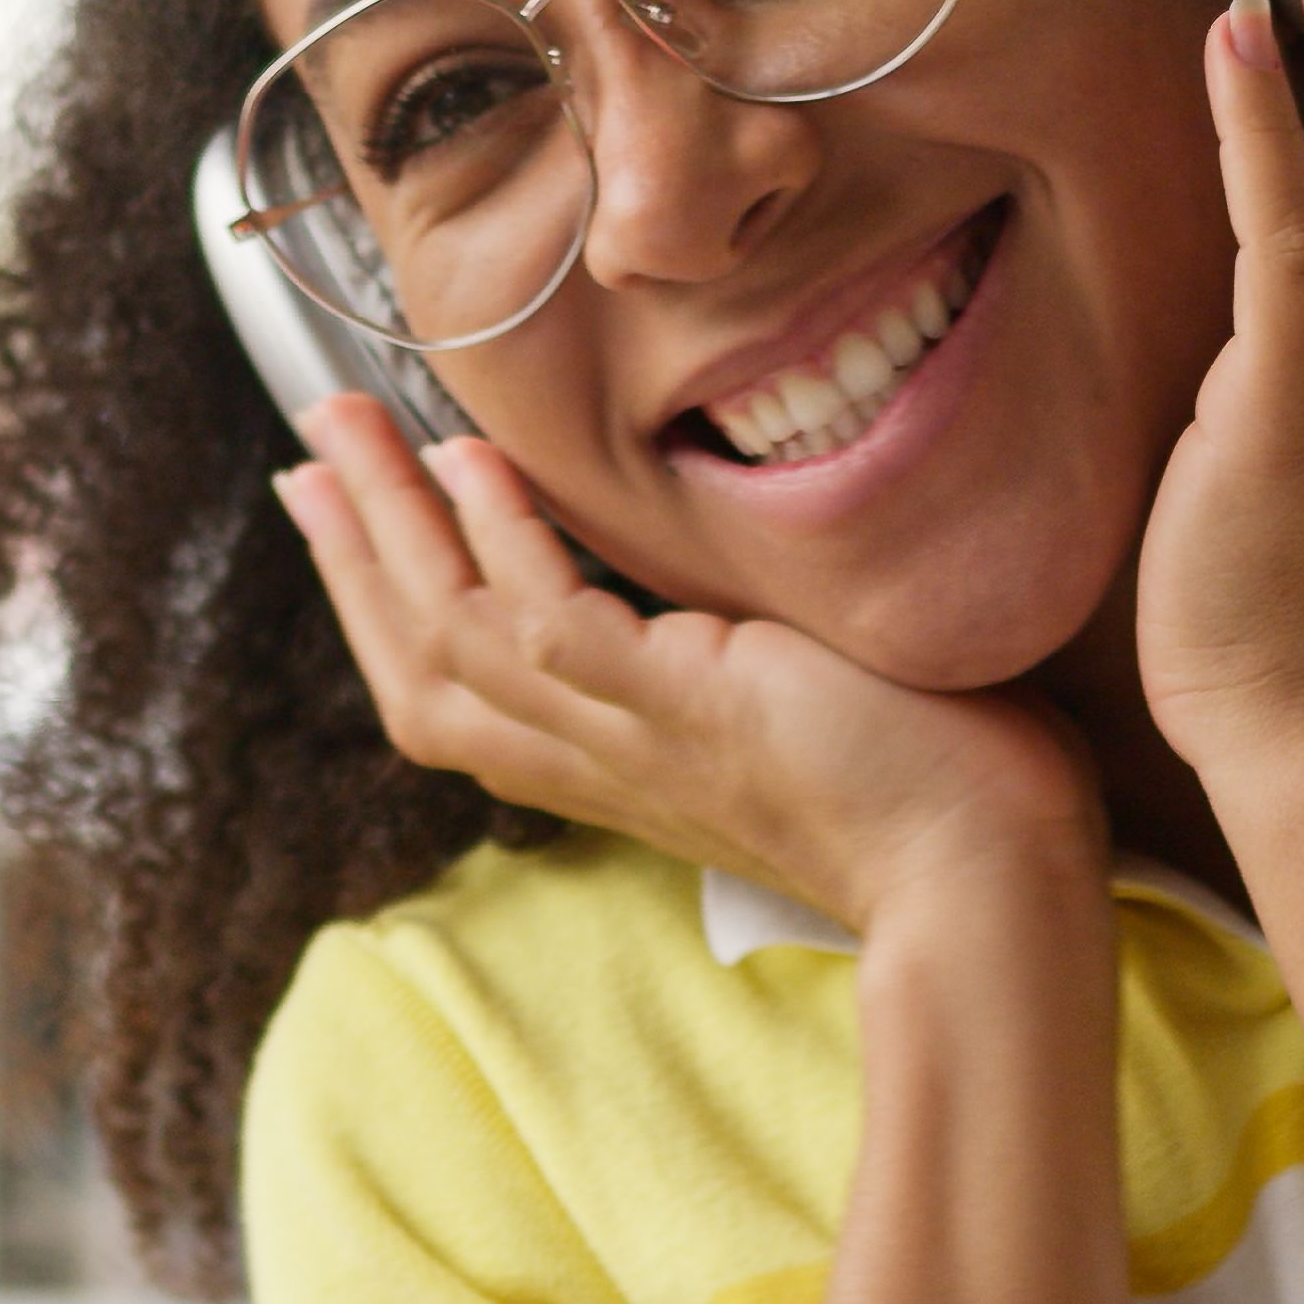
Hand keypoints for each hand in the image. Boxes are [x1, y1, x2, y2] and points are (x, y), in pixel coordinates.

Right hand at [274, 396, 1099, 935]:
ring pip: (458, 637)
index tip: (348, 510)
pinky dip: (505, 543)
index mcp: (623, 768)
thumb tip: (736, 594)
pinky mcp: (688, 712)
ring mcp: (639, 740)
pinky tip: (476, 461)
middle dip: (354, 553)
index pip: (462, 694)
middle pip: (424, 666)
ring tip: (349, 421)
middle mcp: (607, 763)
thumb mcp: (803, 712)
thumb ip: (743, 661)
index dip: (387, 605)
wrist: (993, 882)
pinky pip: (553, 628)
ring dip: (392, 525)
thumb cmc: (937, 798)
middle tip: (309, 444)